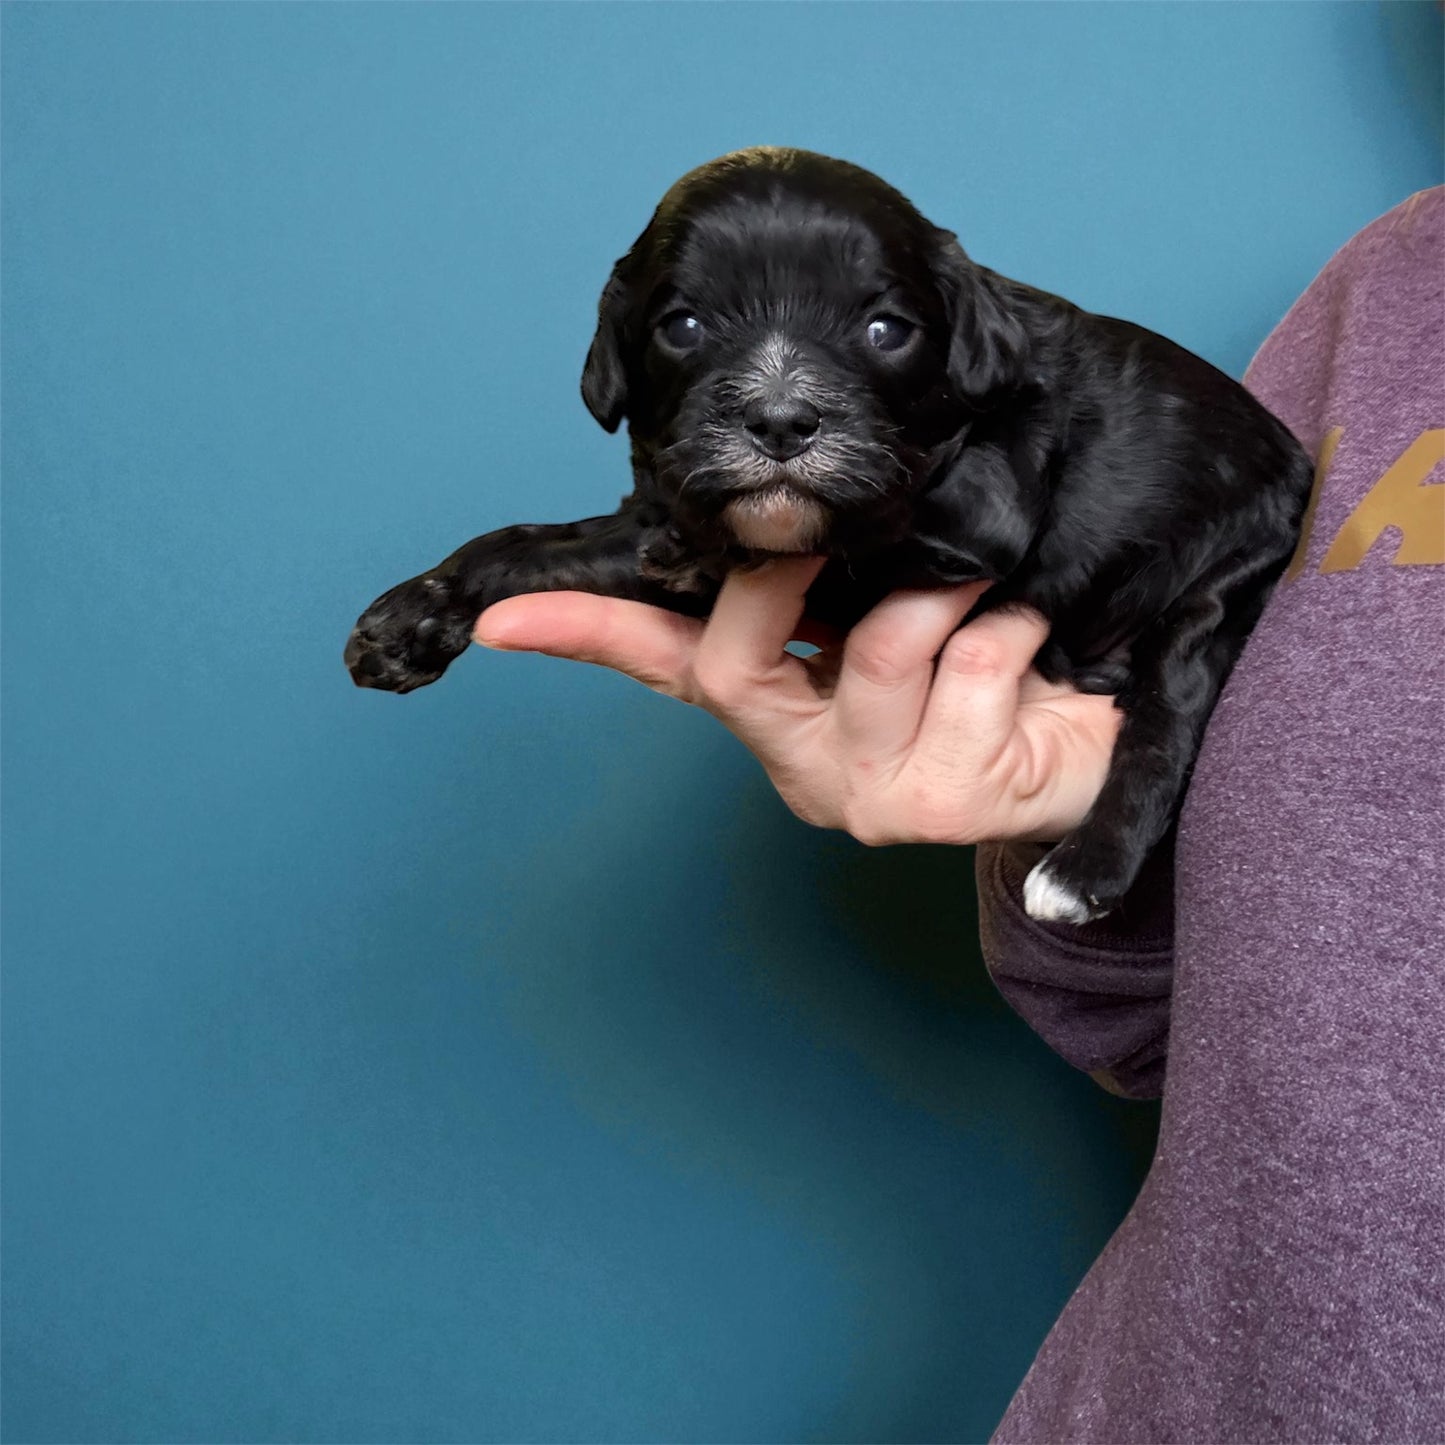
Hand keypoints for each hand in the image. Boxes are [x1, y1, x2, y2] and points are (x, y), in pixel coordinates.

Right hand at [473, 556, 1120, 847]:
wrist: (1089, 749)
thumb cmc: (989, 672)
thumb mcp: (896, 612)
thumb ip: (836, 573)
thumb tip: (795, 494)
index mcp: (775, 705)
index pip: (660, 662)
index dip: (579, 633)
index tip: (495, 619)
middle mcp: (799, 757)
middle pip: (734, 655)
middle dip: (791, 572)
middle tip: (840, 529)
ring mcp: (863, 791)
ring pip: (881, 644)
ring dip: (950, 592)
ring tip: (991, 595)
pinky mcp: (940, 804)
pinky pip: (972, 663)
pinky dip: (1013, 626)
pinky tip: (1034, 647)